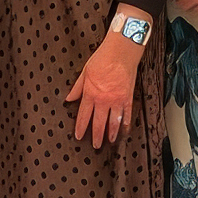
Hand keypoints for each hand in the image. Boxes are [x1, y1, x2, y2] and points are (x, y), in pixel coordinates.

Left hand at [64, 27, 142, 144]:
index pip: (84, 116)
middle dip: (96, 136)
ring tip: (110, 141)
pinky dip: (126, 123)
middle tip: (96, 146)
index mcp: (91, 93)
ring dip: (111, 133)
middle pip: (99, 123)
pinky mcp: (128, 98)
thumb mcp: (84, 72)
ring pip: (114, 122)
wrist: (121, 51)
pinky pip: (127, 114)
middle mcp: (104, 100)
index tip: (79, 136)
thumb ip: (77, 88)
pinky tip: (125, 130)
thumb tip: (69, 98)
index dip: (81, 128)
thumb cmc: (103, 58)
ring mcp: (117, 100)